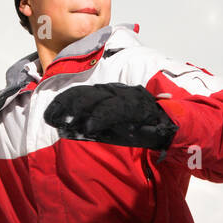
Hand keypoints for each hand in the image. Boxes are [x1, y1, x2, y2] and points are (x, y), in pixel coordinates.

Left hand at [43, 82, 178, 149]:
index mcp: (108, 94)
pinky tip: (90, 126)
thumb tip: (70, 130)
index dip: (63, 103)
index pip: (81, 93)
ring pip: (98, 98)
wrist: (173, 127)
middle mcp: (116, 92)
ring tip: (64, 123)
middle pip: (85, 94)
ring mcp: (128, 97)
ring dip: (78, 110)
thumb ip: (94, 128)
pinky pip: (117, 108)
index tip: (49, 115)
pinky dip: (102, 116)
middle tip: (51, 119)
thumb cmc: (142, 129)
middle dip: (65, 106)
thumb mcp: (113, 128)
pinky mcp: (139, 106)